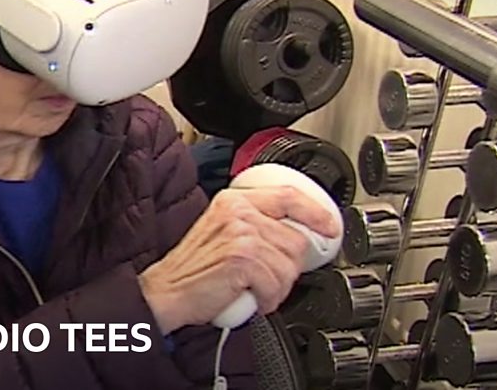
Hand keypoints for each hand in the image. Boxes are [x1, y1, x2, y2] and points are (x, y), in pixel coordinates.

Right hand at [138, 186, 340, 334]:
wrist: (167, 291)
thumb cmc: (193, 270)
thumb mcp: (222, 233)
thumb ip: (254, 226)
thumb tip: (294, 236)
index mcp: (234, 202)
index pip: (287, 196)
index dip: (315, 212)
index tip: (330, 226)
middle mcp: (239, 213)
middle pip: (295, 239)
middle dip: (289, 267)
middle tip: (268, 279)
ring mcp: (242, 235)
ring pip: (289, 266)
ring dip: (278, 287)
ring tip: (256, 290)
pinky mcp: (243, 260)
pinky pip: (277, 284)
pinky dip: (269, 300)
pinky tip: (252, 298)